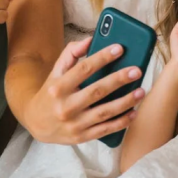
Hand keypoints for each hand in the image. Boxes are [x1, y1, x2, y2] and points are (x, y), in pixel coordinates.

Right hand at [25, 37, 144, 144]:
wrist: (36, 123)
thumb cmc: (51, 93)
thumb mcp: (55, 72)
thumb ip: (71, 54)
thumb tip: (90, 40)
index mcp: (58, 87)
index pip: (83, 68)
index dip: (102, 57)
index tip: (119, 48)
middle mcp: (65, 106)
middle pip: (97, 91)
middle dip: (119, 79)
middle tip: (137, 71)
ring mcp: (74, 124)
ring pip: (105, 112)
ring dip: (126, 102)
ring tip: (141, 91)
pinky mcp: (81, 137)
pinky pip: (105, 129)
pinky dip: (121, 122)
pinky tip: (134, 112)